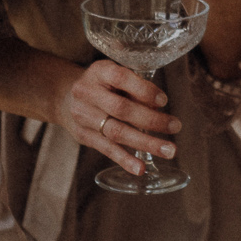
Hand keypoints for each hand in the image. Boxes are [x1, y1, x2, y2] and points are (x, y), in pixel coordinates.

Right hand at [61, 58, 182, 177]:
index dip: (144, 90)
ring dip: (145, 143)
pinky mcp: (83, 136)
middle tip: (175, 126)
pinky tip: (140, 169)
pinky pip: (107, 149)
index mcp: (99, 72)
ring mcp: (83, 116)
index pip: (121, 78)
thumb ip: (135, 86)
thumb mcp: (115, 75)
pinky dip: (125, 160)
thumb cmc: (102, 85)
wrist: (65, 96)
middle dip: (151, 119)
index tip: (164, 100)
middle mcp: (87, 93)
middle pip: (121, 109)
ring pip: (116, 132)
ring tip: (168, 150)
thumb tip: (158, 106)